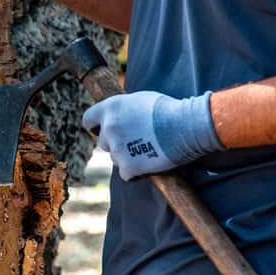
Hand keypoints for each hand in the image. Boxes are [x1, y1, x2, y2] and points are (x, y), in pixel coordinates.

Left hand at [82, 91, 225, 180]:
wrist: (187, 125)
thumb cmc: (169, 110)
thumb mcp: (140, 100)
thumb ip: (124, 110)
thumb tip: (119, 117)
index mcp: (110, 108)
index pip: (89, 119)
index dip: (96, 126)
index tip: (101, 130)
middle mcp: (109, 128)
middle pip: (103, 143)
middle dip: (116, 144)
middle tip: (137, 143)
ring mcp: (116, 148)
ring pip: (116, 158)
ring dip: (128, 157)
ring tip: (149, 150)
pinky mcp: (127, 166)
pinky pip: (126, 174)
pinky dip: (136, 172)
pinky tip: (150, 164)